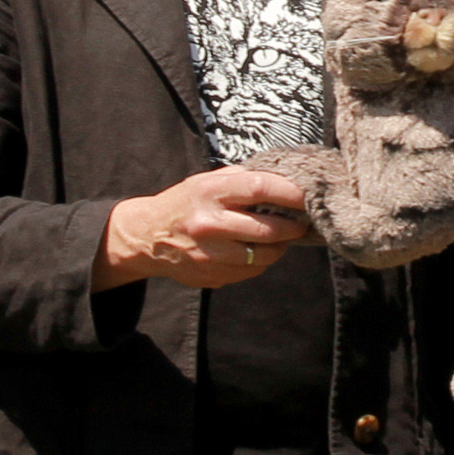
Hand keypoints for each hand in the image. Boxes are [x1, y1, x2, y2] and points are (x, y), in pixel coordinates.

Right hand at [97, 168, 309, 289]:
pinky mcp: (211, 275)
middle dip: (292, 227)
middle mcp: (209, 223)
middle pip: (267, 229)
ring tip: (282, 239)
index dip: (290, 192)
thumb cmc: (185, 203)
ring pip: (263, 256)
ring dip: (280, 248)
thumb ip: (242, 179)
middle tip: (302, 223)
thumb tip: (286, 180)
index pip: (260, 188)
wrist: (147, 237)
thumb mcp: (206, 181)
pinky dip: (260, 262)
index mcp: (209, 192)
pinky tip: (258, 252)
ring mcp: (209, 254)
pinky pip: (250, 271)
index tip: (307, 196)